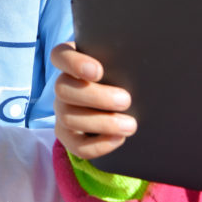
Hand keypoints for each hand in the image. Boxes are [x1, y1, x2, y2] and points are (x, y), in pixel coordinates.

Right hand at [51, 42, 135, 158]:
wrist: (119, 106)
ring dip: (102, 123)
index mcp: (71, 61)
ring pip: (68, 118)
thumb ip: (122, 59)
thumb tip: (141, 56)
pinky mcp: (68, 136)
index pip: (60, 56)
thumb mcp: (119, 63)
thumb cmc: (120, 76)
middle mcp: (62, 85)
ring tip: (131, 124)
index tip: (98, 71)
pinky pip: (77, 145)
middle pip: (62, 89)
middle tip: (126, 100)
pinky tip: (119, 138)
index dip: (74, 63)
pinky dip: (99, 145)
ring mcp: (62, 111)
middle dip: (96, 97)